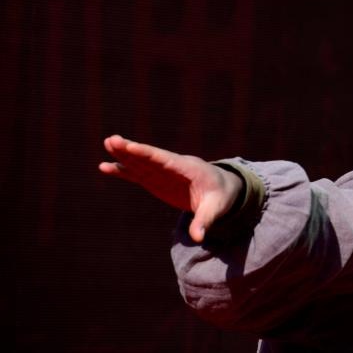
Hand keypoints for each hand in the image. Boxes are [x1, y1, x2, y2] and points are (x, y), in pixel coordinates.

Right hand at [98, 134, 242, 242]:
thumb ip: (205, 221)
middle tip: (113, 139)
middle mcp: (174, 167)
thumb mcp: (216, 208)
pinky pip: (137, 174)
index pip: (167, 160)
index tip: (133, 146)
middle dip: (133, 150)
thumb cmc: (220, 196)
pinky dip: (122, 171)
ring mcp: (163, 173)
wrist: (222, 188)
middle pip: (151, 157)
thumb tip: (198, 237)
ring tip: (107, 143)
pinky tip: (105, 166)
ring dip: (124, 154)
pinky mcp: (156, 180)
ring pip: (141, 162)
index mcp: (190, 169)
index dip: (150, 154)